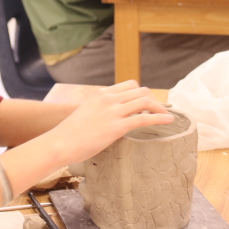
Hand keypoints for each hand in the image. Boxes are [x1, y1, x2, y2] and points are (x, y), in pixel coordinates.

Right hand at [44, 81, 172, 165]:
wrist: (60, 142)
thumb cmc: (68, 134)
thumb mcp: (83, 114)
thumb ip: (97, 112)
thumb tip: (104, 119)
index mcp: (100, 94)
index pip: (128, 85)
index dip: (141, 92)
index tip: (147, 103)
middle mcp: (108, 99)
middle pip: (139, 90)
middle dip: (152, 99)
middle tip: (158, 110)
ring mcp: (113, 111)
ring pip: (144, 101)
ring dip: (159, 107)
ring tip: (166, 115)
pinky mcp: (117, 126)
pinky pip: (144, 118)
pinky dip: (160, 118)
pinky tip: (169, 121)